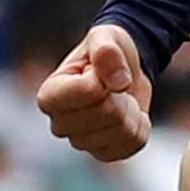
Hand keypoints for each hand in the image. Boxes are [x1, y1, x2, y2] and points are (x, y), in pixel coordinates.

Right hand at [34, 24, 155, 163]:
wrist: (122, 70)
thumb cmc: (107, 51)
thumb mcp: (106, 37)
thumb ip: (106, 51)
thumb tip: (119, 83)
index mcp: (50, 95)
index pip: (86, 92)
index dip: (103, 79)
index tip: (98, 71)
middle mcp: (60, 124)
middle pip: (106, 114)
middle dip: (119, 94)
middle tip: (112, 84)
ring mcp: (81, 142)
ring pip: (121, 132)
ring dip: (131, 110)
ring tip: (120, 98)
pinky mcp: (103, 153)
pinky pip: (133, 144)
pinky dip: (140, 127)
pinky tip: (129, 114)